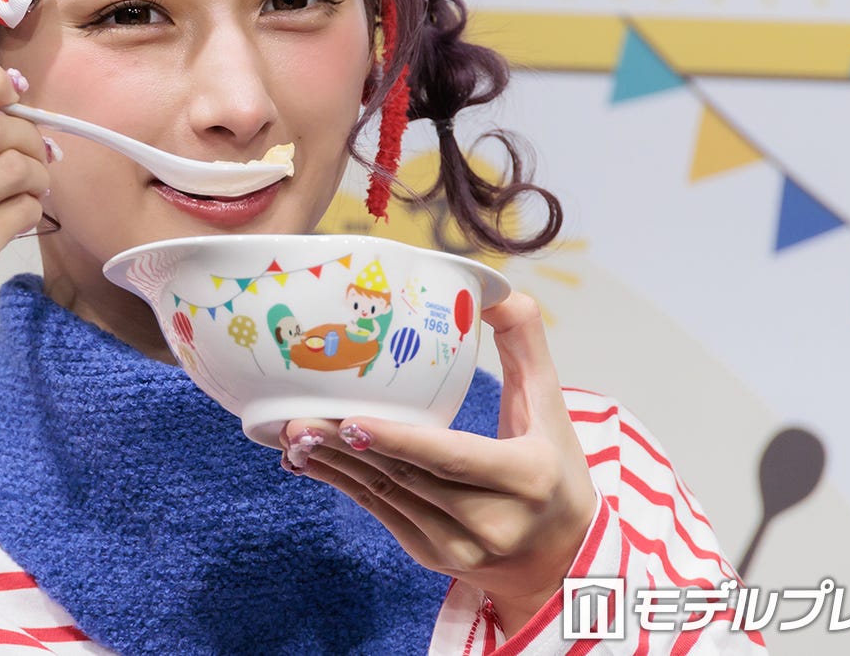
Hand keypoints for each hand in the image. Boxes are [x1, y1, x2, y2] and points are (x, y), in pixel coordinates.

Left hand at [279, 292, 597, 633]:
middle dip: (347, 447)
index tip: (354, 419)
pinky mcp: (432, 557)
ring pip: (385, 497)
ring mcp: (459, 547)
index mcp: (526, 477)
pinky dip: (340, 485)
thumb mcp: (551, 405)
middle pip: (407, 477)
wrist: (558, 556)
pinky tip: (306, 460)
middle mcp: (493, 521)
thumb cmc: (551, 467)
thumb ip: (525, 342)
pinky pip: (379, 514)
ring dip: (333, 465)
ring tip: (291, 432)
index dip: (400, 441)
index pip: (453, 458)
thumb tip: (494, 291)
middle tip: (297, 417)